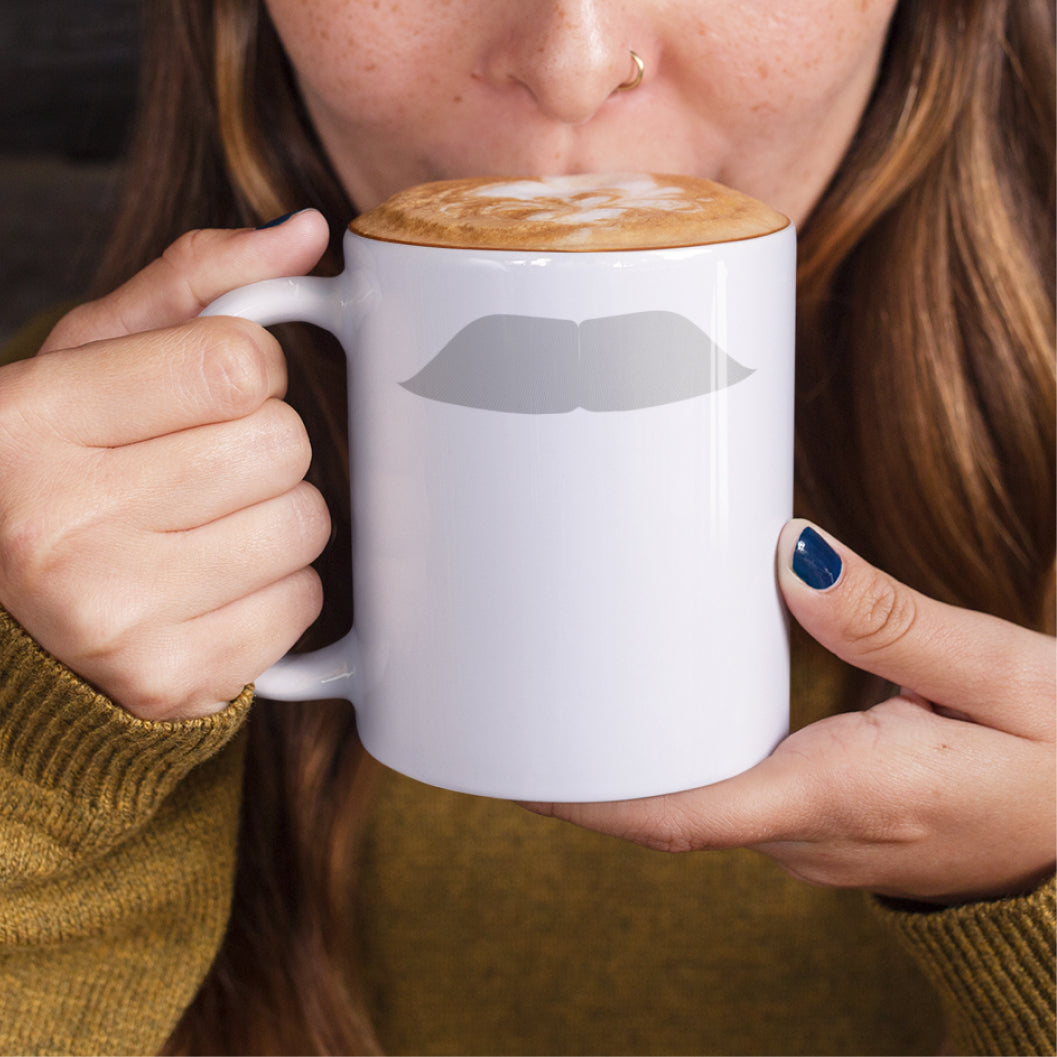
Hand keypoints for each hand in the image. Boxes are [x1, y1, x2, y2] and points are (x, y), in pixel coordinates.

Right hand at [0, 211, 332, 719]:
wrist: (5, 611)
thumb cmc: (58, 467)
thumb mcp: (90, 358)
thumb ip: (195, 286)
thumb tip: (308, 234)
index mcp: (31, 421)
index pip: (237, 363)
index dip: (250, 369)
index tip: (214, 390)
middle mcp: (58, 522)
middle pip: (282, 446)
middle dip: (265, 445)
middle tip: (204, 466)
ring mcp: (113, 614)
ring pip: (305, 525)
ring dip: (279, 517)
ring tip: (207, 526)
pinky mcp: (169, 680)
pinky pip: (302, 607)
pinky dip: (279, 591)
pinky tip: (215, 585)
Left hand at [529, 519, 1055, 903]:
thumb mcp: (1004, 675)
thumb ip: (891, 620)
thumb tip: (790, 558)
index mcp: (846, 794)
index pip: (688, 816)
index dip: (595, 799)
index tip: (524, 770)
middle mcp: (814, 835)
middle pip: (673, 813)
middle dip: (594, 774)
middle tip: (525, 703)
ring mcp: (816, 842)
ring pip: (699, 810)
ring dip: (636, 769)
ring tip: (576, 700)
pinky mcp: (825, 828)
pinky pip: (732, 800)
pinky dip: (686, 768)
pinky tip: (665, 721)